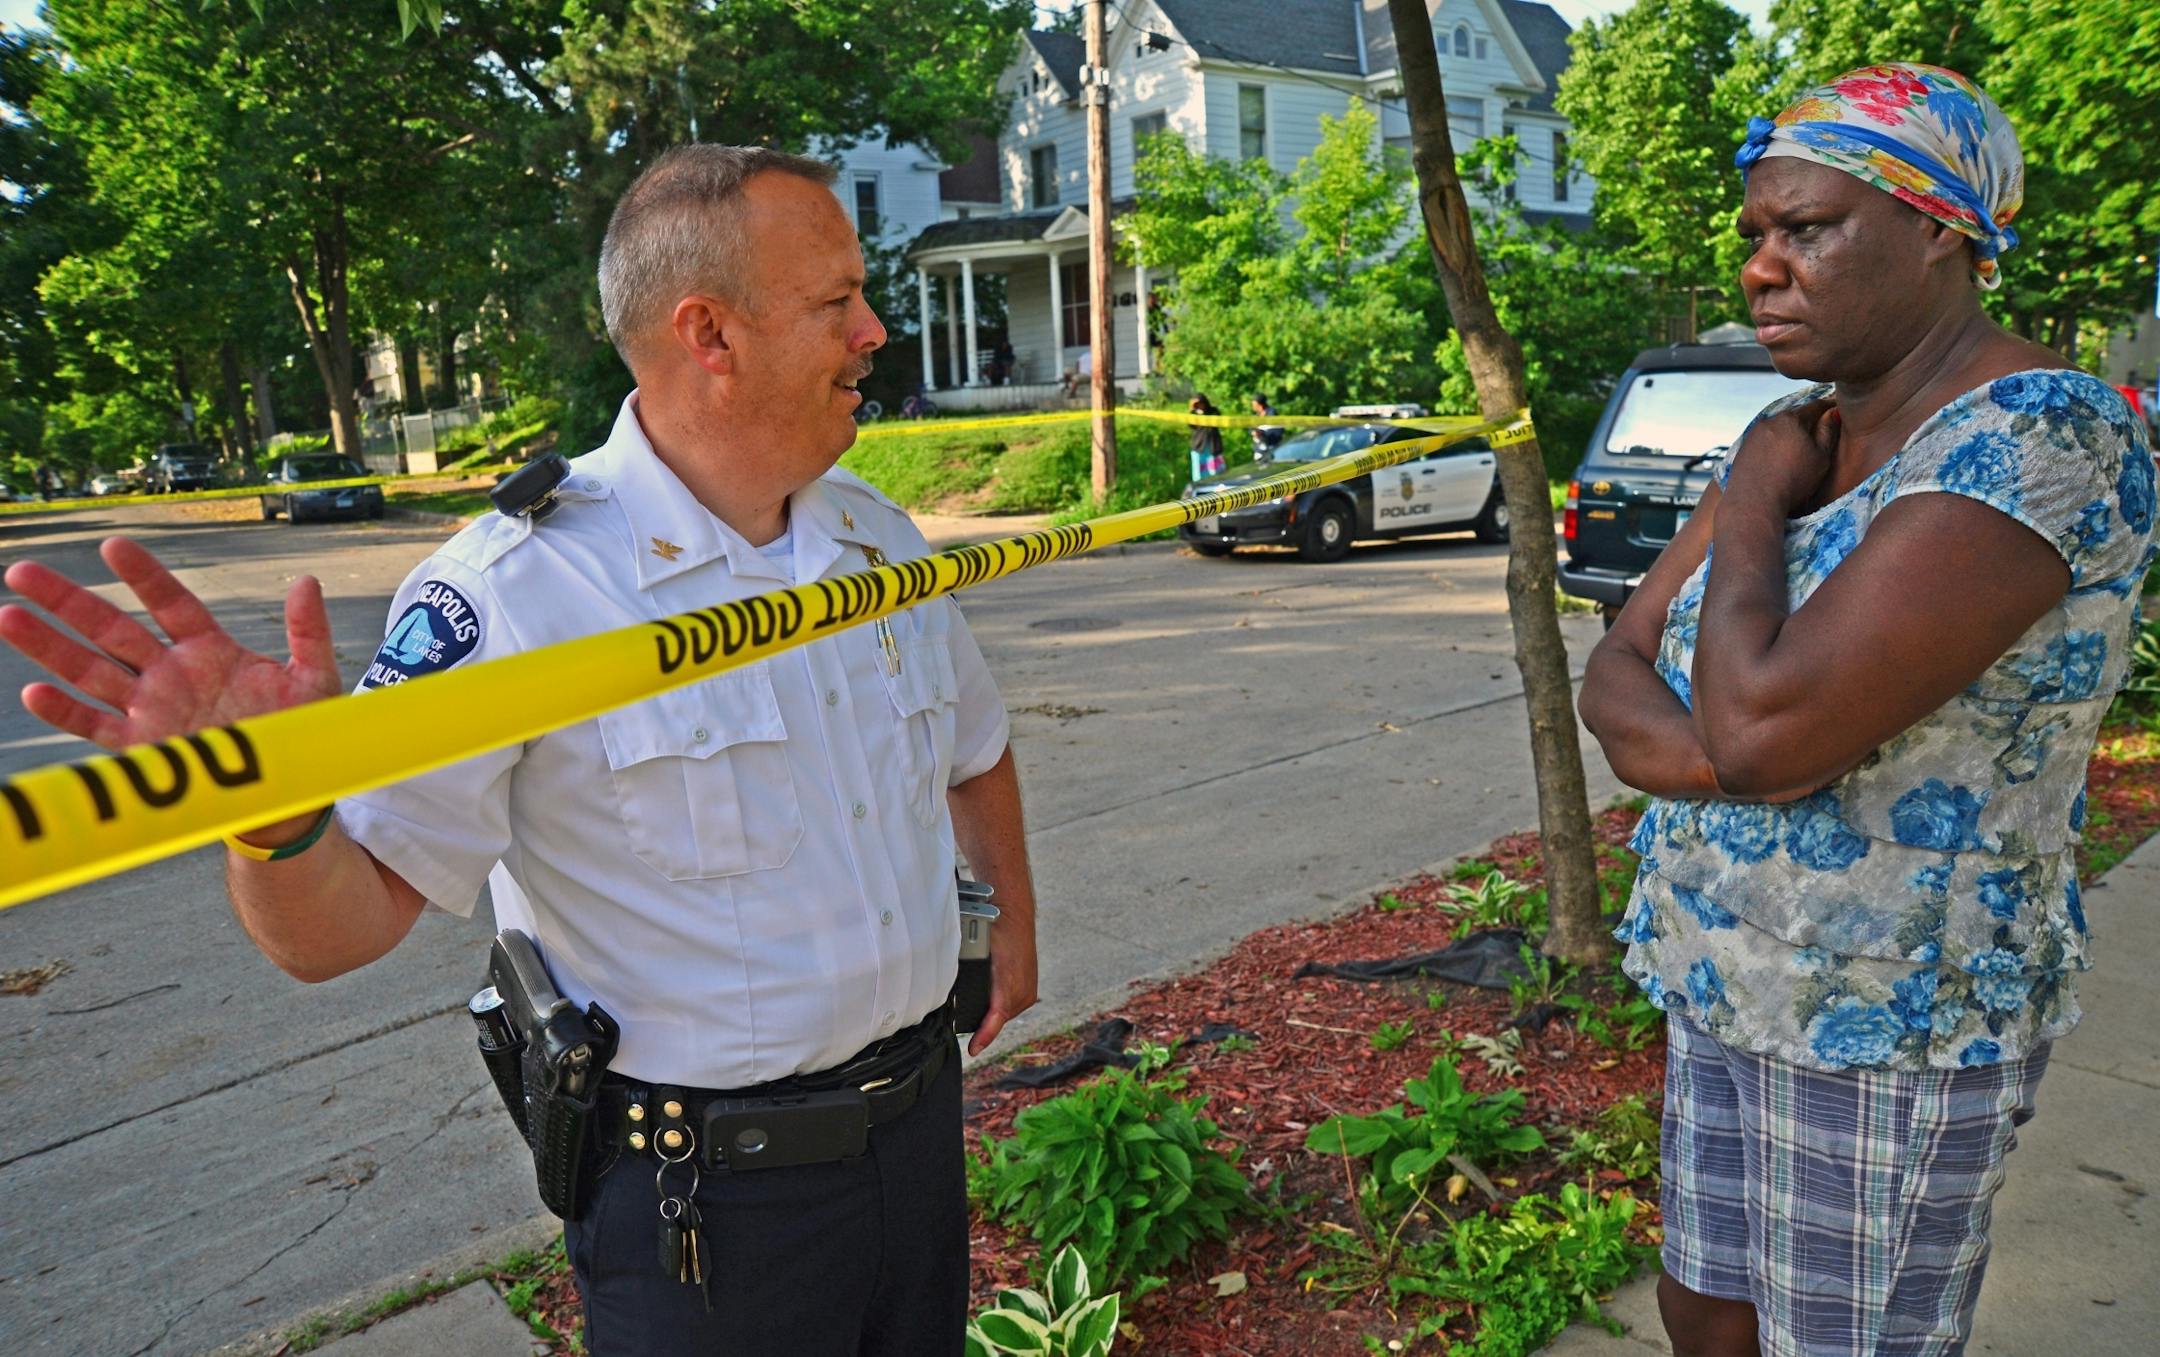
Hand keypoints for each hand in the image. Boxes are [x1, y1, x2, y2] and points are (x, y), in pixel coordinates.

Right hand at [0, 536, 342, 751]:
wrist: (287, 787)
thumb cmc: (298, 730)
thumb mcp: (312, 678)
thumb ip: (308, 632)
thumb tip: (308, 581)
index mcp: (210, 649)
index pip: (170, 603)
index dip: (143, 577)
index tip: (111, 546)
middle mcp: (171, 672)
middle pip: (111, 629)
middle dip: (67, 601)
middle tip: (21, 570)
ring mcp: (151, 707)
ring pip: (90, 671)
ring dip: (49, 646)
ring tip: (7, 615)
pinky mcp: (142, 746)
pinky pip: (96, 726)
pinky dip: (65, 712)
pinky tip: (33, 692)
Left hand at [965, 914, 1038, 1057]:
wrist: (1013, 914)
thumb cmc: (996, 932)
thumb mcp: (978, 955)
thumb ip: (967, 976)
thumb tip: (950, 991)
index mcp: (1010, 986)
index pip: (996, 1018)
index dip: (983, 1036)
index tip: (973, 1049)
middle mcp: (1023, 991)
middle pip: (999, 1019)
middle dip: (983, 1027)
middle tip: (967, 1035)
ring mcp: (1028, 990)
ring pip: (1005, 1013)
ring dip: (992, 1018)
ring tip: (975, 1023)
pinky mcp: (1029, 987)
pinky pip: (1012, 1005)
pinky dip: (1000, 1008)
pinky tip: (989, 1006)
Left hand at [1729, 398, 1839, 515]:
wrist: (1754, 503)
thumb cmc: (1792, 482)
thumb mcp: (1820, 458)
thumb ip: (1827, 432)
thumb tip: (1832, 413)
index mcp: (1791, 419)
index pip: (1815, 406)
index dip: (1829, 407)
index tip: (1837, 408)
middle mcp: (1769, 420)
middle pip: (1795, 414)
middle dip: (1808, 418)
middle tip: (1821, 425)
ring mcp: (1753, 433)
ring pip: (1778, 426)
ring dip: (1790, 430)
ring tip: (1800, 443)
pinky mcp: (1743, 446)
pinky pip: (1764, 438)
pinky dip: (1775, 441)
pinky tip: (1780, 454)